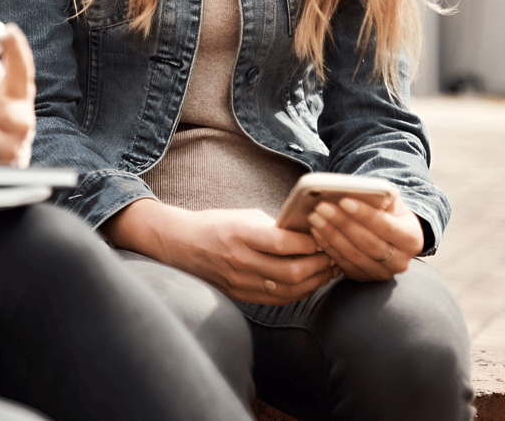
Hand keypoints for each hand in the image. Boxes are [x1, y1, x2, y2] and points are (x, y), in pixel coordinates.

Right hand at [104, 199, 334, 305]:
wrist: (182, 245)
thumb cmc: (215, 224)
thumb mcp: (242, 216)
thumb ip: (272, 226)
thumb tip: (307, 232)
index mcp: (240, 233)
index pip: (283, 243)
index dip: (309, 241)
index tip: (323, 234)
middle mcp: (241, 260)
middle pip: (292, 271)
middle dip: (319, 264)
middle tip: (333, 254)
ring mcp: (241, 281)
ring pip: (290, 288)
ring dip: (314, 279)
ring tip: (327, 268)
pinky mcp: (242, 295)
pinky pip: (279, 299)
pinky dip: (300, 291)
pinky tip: (310, 281)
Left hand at [307, 189, 422, 280]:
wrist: (390, 233)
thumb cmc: (387, 211)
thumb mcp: (390, 201)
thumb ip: (380, 195)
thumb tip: (359, 188)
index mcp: (411, 238)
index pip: (387, 226)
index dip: (365, 214)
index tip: (343, 200)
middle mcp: (401, 261)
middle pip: (368, 243)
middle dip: (343, 223)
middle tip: (321, 207)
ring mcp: (382, 273)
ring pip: (354, 255)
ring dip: (331, 235)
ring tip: (315, 217)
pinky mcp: (365, 278)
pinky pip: (344, 264)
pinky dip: (328, 247)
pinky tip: (316, 231)